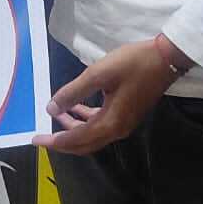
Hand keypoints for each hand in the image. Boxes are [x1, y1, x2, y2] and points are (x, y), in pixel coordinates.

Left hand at [36, 40, 178, 155]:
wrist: (167, 59)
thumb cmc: (133, 64)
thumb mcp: (99, 74)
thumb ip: (74, 92)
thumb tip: (52, 108)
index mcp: (110, 123)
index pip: (75, 139)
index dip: (54, 140)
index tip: (35, 139)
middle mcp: (117, 129)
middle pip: (83, 144)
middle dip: (61, 140)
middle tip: (41, 134)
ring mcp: (124, 123)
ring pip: (92, 134)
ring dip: (73, 128)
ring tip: (57, 113)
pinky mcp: (127, 114)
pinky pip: (101, 125)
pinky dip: (85, 120)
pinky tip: (77, 107)